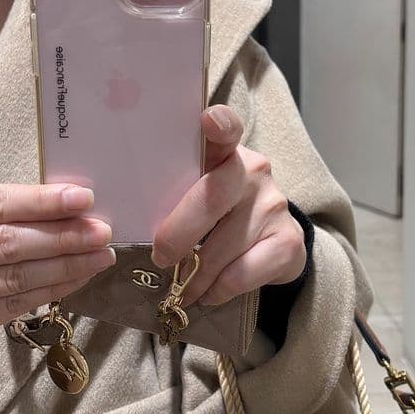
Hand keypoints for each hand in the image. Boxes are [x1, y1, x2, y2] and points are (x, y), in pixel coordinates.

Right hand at [0, 183, 115, 370]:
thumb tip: (62, 206)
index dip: (42, 201)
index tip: (84, 197)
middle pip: (7, 241)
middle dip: (62, 235)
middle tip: (102, 231)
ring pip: (14, 277)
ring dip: (65, 266)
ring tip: (100, 256)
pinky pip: (11, 306)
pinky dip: (49, 292)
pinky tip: (75, 281)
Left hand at [151, 105, 306, 306]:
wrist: (274, 246)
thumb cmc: (221, 217)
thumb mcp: (198, 194)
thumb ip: (173, 193)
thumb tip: (126, 225)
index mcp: (225, 152)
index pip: (226, 128)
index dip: (218, 123)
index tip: (208, 120)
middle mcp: (254, 171)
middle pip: (210, 200)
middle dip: (177, 236)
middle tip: (161, 259)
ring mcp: (274, 206)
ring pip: (221, 248)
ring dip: (194, 276)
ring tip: (181, 288)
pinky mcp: (288, 242)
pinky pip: (242, 274)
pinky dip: (218, 290)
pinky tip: (209, 294)